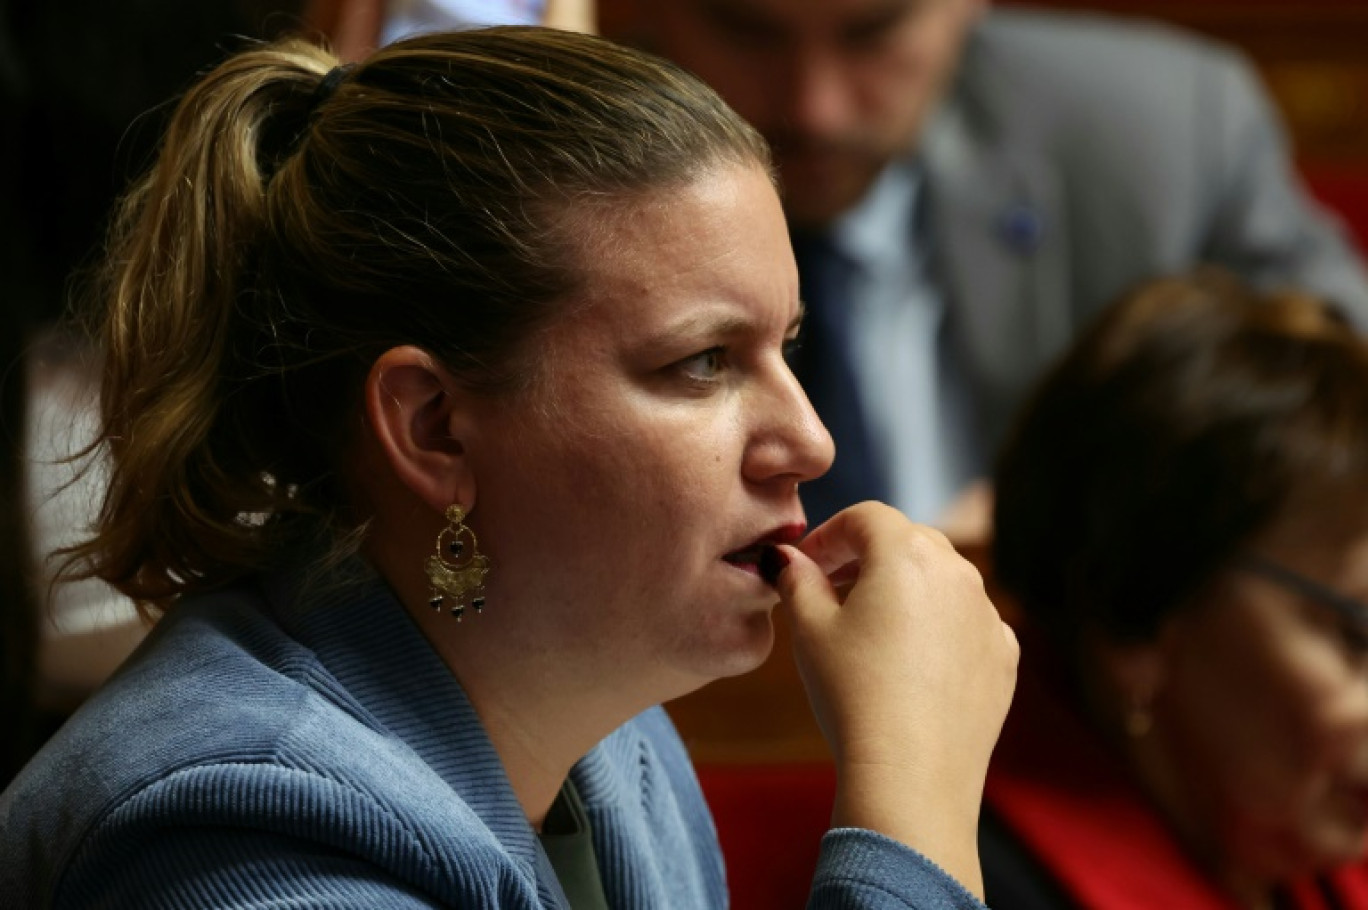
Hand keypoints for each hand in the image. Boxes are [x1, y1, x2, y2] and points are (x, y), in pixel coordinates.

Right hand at [772, 502, 1018, 897]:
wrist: (911, 775)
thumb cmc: (853, 694)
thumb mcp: (808, 629)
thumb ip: (796, 579)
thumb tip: (786, 559)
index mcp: (907, 553)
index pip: (864, 518)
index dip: (829, 535)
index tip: (806, 564)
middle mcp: (958, 573)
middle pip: (909, 541)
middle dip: (868, 556)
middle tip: (833, 587)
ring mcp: (988, 614)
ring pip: (942, 581)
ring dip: (906, 591)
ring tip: (870, 629)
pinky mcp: (1003, 656)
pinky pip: (966, 623)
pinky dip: (939, 628)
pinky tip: (910, 663)